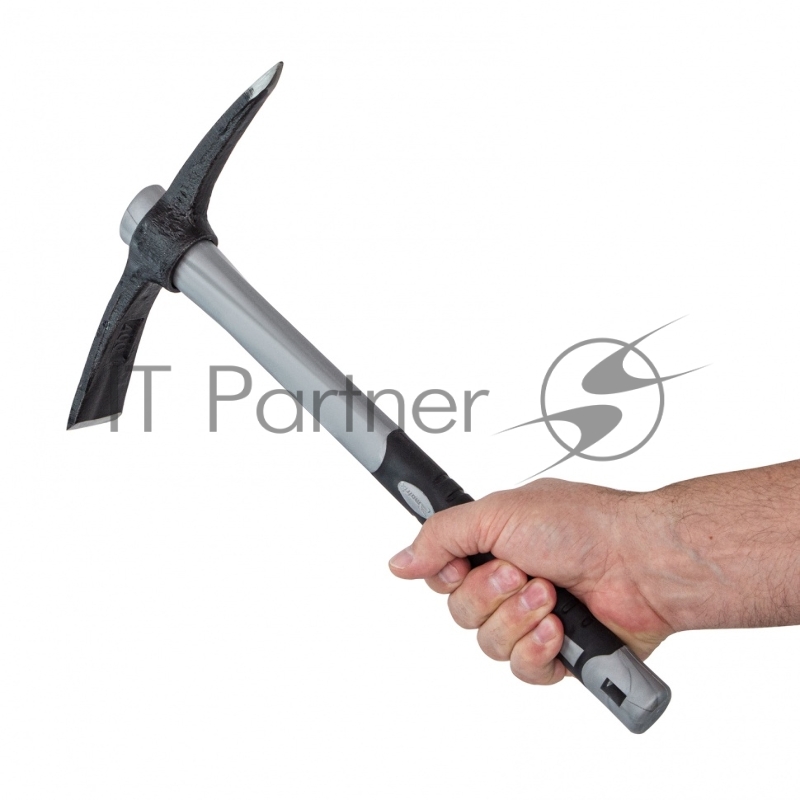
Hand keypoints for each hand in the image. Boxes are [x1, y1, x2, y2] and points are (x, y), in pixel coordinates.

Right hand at [389, 478, 673, 685]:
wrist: (642, 563)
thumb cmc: (582, 525)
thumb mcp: (497, 514)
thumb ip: (441, 536)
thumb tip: (399, 561)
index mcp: (493, 544)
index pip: (442, 574)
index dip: (446, 576)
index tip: (460, 565)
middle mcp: (510, 581)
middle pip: (461, 612)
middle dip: (490, 594)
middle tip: (521, 572)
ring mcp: (534, 618)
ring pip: (488, 643)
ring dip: (517, 618)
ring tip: (550, 596)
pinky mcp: (559, 653)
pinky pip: (522, 669)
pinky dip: (538, 649)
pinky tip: (559, 630)